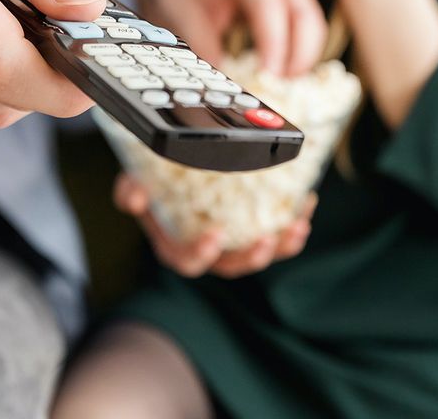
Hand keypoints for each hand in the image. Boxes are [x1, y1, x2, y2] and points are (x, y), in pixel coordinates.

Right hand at [114, 174, 315, 278]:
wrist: (172, 171)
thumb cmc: (151, 181)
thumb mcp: (134, 182)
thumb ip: (130, 190)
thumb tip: (135, 197)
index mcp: (176, 246)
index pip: (188, 261)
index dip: (202, 253)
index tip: (216, 236)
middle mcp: (208, 252)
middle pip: (231, 267)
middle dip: (251, 258)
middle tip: (266, 241)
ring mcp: (234, 243)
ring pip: (260, 254)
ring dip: (282, 245)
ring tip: (298, 226)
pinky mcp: (255, 229)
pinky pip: (278, 234)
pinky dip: (294, 222)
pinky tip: (307, 202)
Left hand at [134, 0, 325, 76]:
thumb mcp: (182, 13)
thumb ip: (202, 47)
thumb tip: (220, 83)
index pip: (269, 5)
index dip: (274, 42)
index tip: (269, 75)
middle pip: (305, 14)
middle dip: (300, 54)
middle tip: (281, 86)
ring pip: (311, 22)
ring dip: (303, 56)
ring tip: (281, 84)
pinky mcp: (288, 0)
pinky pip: (305, 27)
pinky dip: (299, 51)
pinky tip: (282, 73)